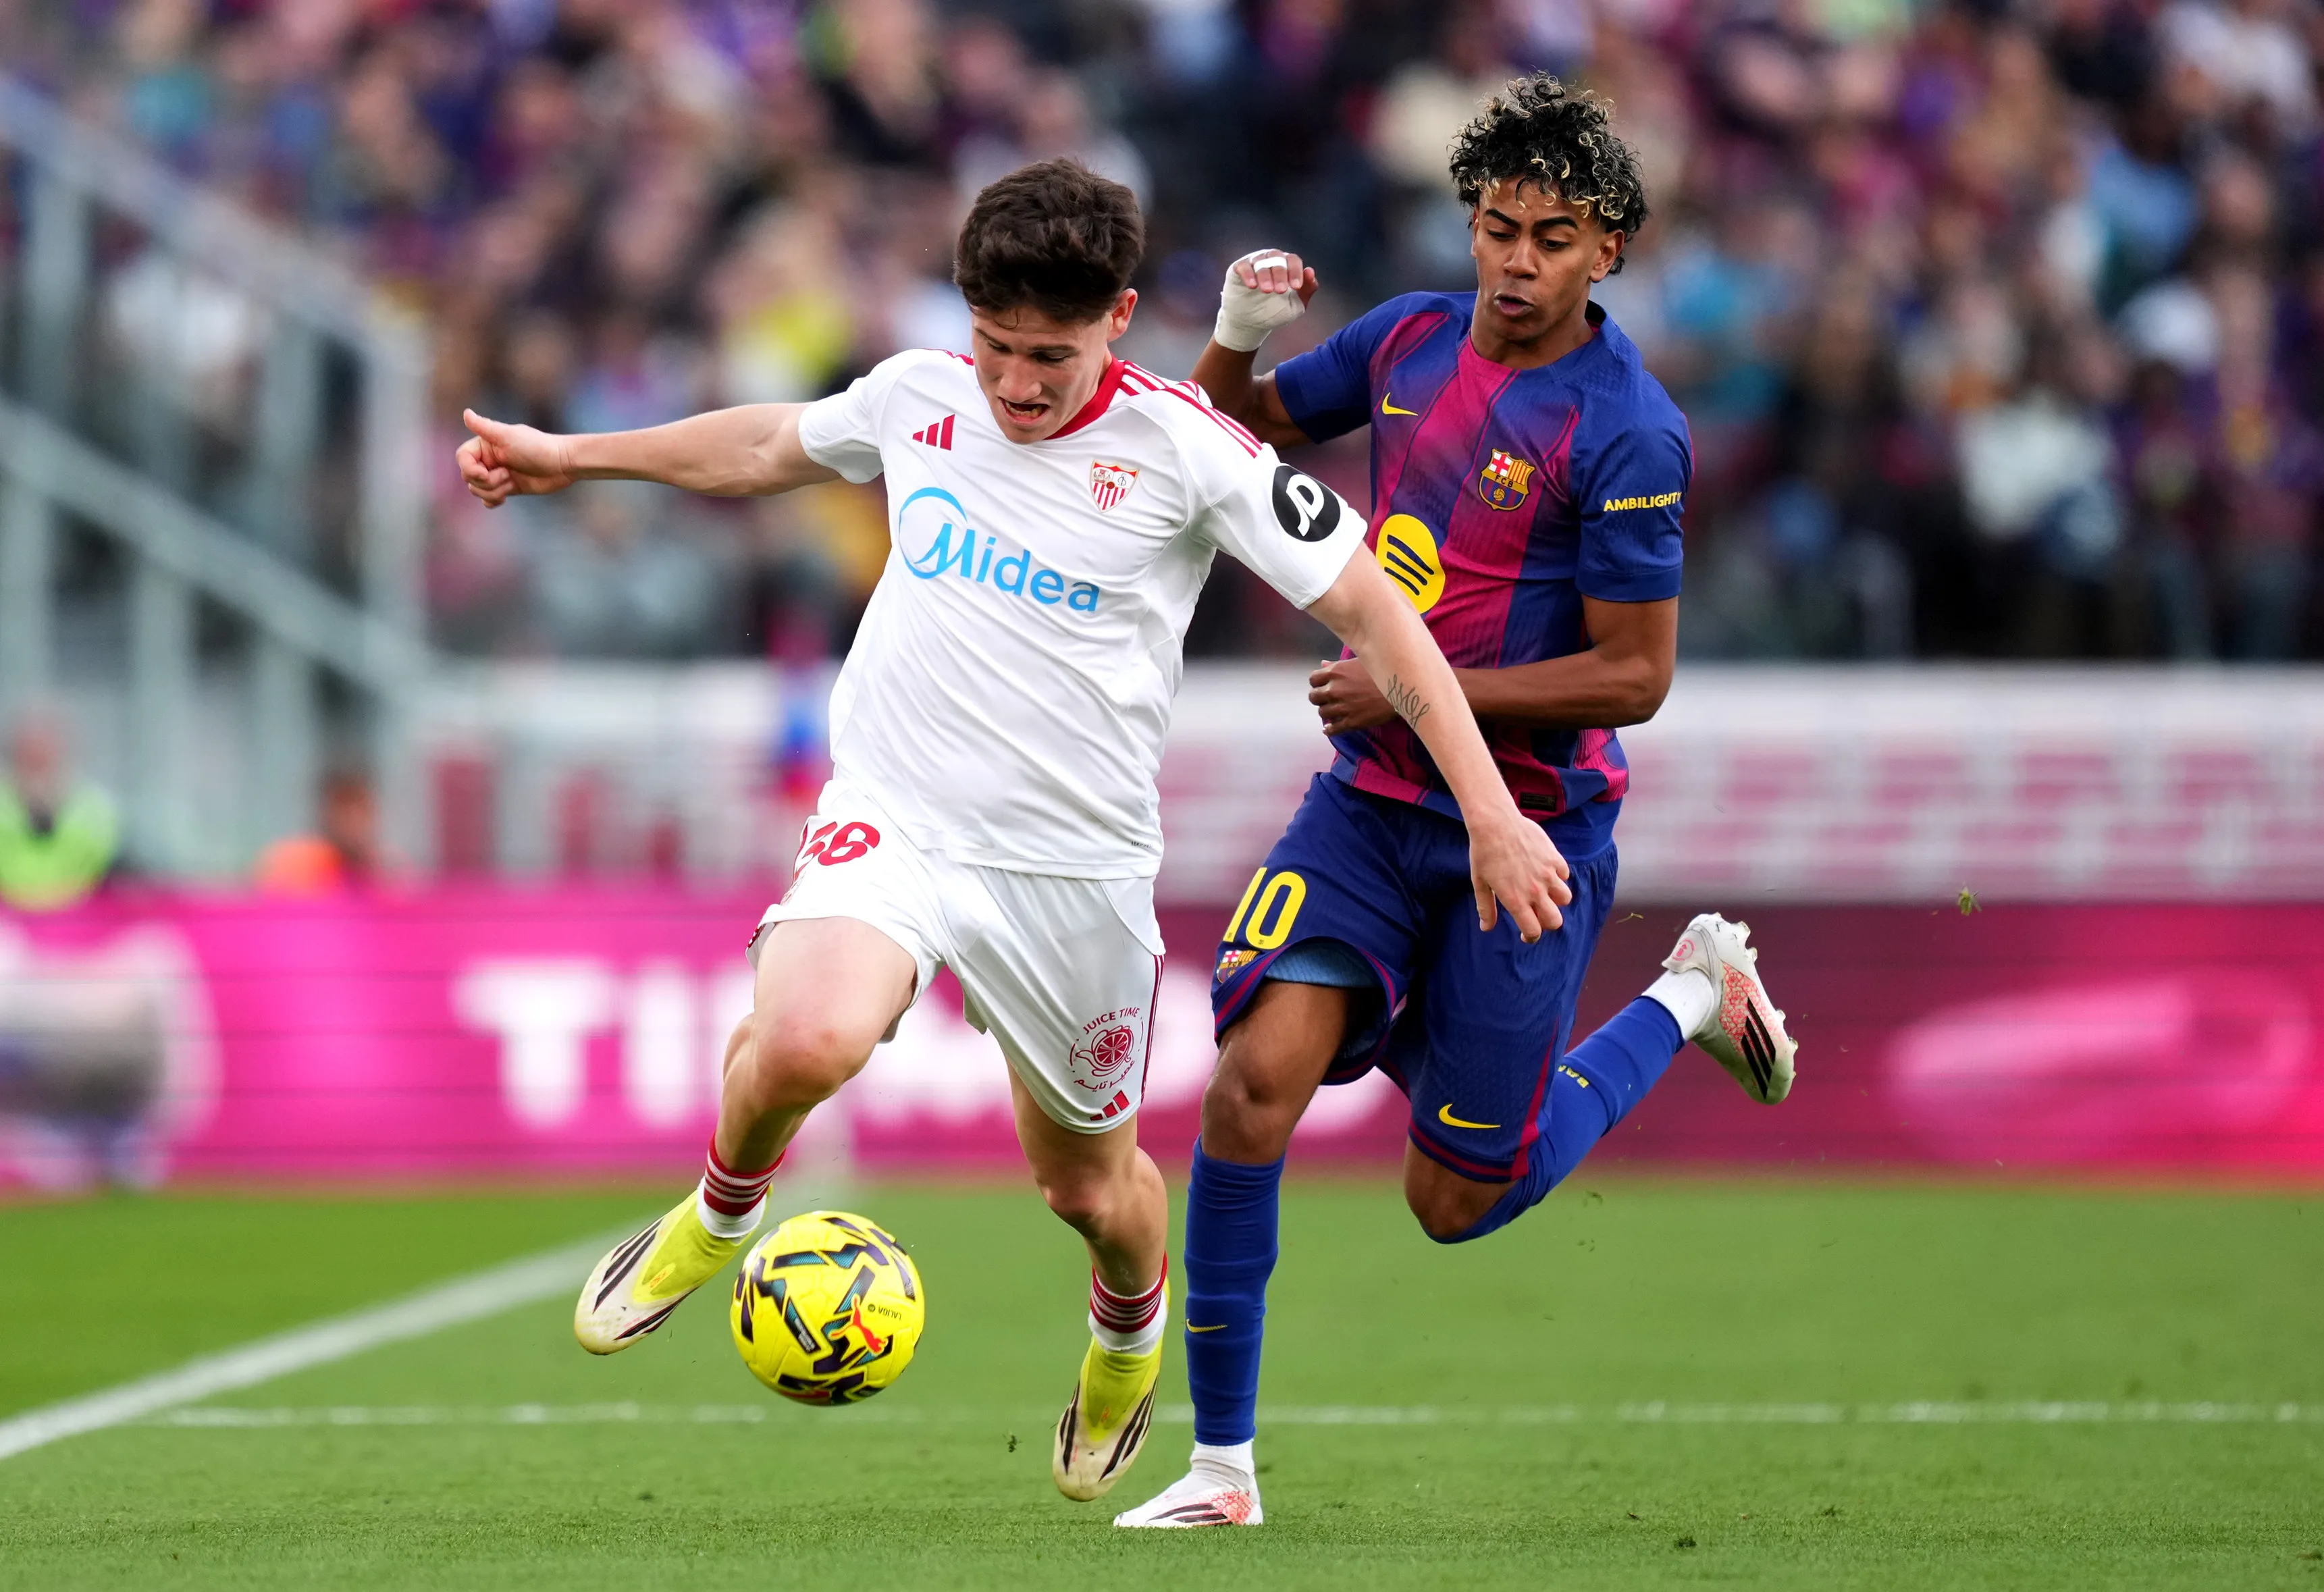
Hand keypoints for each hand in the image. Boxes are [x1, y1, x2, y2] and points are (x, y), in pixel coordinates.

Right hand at [457, 409, 577, 506]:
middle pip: (469, 477)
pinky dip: (493, 500)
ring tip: (512, 482)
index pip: (462, 458)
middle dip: (486, 481)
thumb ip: (485, 427)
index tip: (485, 473)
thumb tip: (465, 413)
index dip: (469, 469)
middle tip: (507, 475)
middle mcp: (489, 459)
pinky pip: (487, 499)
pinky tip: (506, 496)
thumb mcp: (509, 436)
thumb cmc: (537, 447)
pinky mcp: (507, 488)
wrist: (562, 464)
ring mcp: (497, 474)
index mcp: (486, 445)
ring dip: (494, 491)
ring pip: (478, 490)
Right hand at [1215, 248, 1318, 352]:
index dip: (1296, 271)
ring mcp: (1254, 262)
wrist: (1251, 323)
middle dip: (1280, 274)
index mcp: (1286, 265)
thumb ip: (1307, 290)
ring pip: (1260, 261)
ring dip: (1265, 275)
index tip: (1296, 287)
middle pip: (1277, 258)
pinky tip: (1252, 286)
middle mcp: (1270, 259)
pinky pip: (1243, 266)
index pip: (1293, 260)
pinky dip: (1248, 274)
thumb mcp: (1296, 304)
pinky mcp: (1238, 268)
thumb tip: (1310, 271)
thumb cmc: (1276, 310)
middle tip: (1281, 290)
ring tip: (1267, 291)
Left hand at [1308, 657, 1395, 733]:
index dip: (1317, 683)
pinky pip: (1331, 729)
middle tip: (1328, 699)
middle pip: (1314, 697)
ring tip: (1334, 711)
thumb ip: (1338, 665)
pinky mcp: (1351, 722)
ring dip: (1327, 712)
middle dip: (1319, 698)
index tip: (1323, 685)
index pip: (1313, 679)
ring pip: (1322, 713)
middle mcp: (1335, 689)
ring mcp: (1342, 707)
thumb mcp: (1360, 662)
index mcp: (1336, 672)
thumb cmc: (1383, 671)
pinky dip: (1328, 729)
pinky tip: (1329, 728)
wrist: (1403, 690)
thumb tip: (1323, 664)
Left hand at [1467, 809, 1573, 942]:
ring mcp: (1547, 874)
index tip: (1526, 934)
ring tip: (1543, 893)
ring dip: (1556, 900)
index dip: (1531, 937)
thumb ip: (1486, 908)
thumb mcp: (1480, 883)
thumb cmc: (1484, 853)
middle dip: (1548, 923)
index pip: (1534, 930)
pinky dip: (1558, 878)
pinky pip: (1565, 875)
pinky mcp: (1554, 858)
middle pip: (1555, 921)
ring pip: (1565, 899)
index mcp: (1516, 900)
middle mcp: (1535, 890)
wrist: (1495, 823)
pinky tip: (1545, 873)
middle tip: (1537, 916)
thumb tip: (1486, 928)